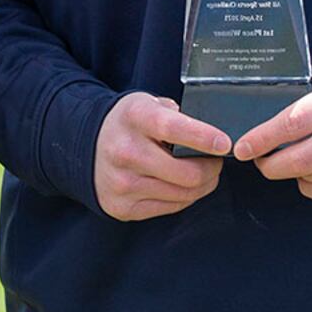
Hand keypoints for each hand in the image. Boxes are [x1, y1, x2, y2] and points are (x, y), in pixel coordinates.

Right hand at [94, 93, 229, 220]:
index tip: (225, 143)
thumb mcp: (148, 104)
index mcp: (134, 117)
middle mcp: (126, 151)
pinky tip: (182, 184)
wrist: (87, 146)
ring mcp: (123, 183)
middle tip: (216, 161)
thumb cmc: (129, 123)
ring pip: (184, 194)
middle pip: (187, 173)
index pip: (173, 129)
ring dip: (202, 185)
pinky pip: (171, 207)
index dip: (204, 138)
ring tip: (202, 173)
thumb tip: (213, 136)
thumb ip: (178, 115)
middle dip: (211, 169)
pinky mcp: (122, 207)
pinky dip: (185, 197)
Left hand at [234, 84, 311, 202]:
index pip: (293, 123)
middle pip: (300, 159)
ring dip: (292, 173)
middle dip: (270, 165)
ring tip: (293, 159)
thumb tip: (261, 136)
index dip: (262, 139)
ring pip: (309, 177)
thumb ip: (304, 112)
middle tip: (258, 161)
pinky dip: (309, 185)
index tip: (242, 148)